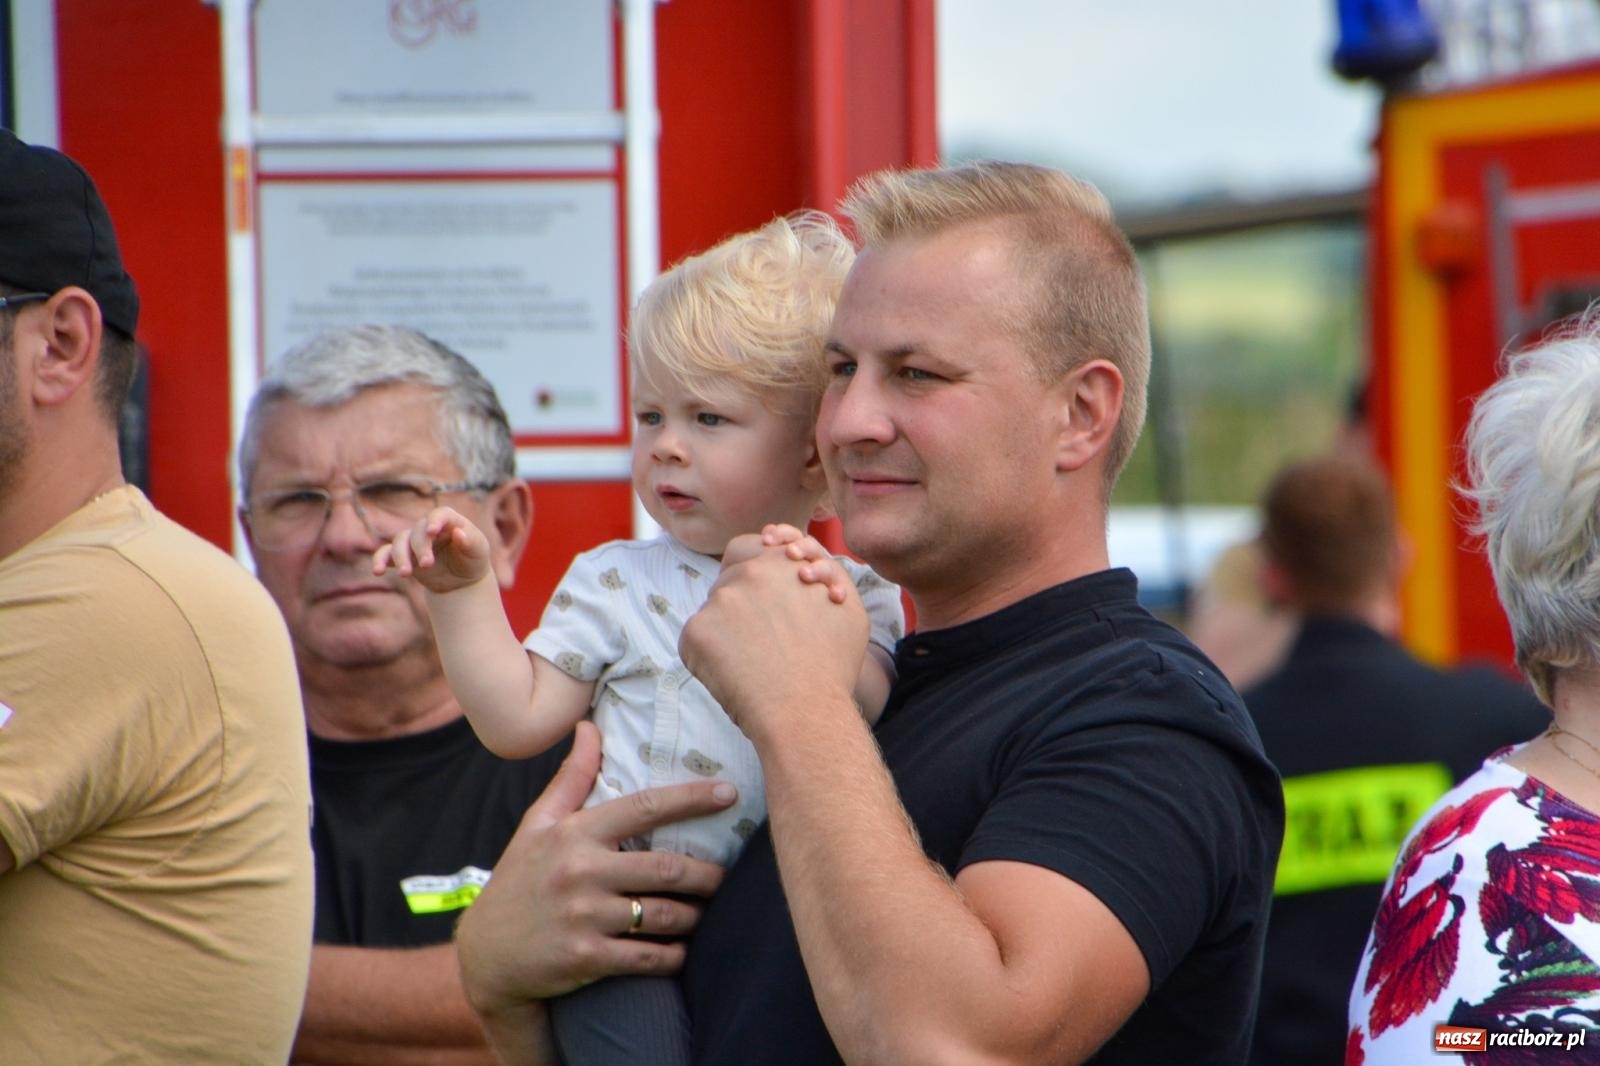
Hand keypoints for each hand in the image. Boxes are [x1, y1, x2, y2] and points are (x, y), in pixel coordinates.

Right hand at [371, 506, 490, 592]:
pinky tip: (378, 571)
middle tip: (427, 564)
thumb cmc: (473, 559)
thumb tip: (459, 533)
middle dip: (420, 548)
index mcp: (450, 521)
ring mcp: (414, 542)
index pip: (441, 514)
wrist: (462, 580)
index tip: (432, 531)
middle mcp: (428, 529)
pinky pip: (386, 554)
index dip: (435, 520)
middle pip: (418, 531)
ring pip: (400, 541)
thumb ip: (470, 541)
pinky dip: (380, 560)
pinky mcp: (404, 556)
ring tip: (405, 574)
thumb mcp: (479, 551)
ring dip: (400, 556)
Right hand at [456, 722, 733, 1015]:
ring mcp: (583, 916)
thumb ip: (570, 779)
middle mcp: (580, 871)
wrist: (486, 957)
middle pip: (666, 867)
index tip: (729, 792)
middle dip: (707, 874)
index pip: (644, 807)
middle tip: (727, 876)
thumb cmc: (519, 882)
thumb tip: (589, 726)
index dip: (692, 798)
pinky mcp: (585, 958)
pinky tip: (683, 950)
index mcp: (574, 833)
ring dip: (695, 916)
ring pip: (664, 914)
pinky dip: (674, 955)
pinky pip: (648, 957)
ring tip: (706, 912)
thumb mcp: (536, 826)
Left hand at [681, 534, 868, 742]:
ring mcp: (719, 601)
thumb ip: (821, 574)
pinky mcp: (696, 631)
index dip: (750, 567)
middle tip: (759, 635)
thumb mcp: (844, 603)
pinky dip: (709, 657)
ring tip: (753, 661)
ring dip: (725, 630)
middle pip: (728, 579)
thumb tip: (802, 567)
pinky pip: (696, 640)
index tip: (759, 589)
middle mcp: (747, 573)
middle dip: (740, 601)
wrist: (806, 711)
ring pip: (713, 612)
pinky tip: (735, 676)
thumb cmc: (831, 665)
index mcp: (780, 562)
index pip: (748, 548)